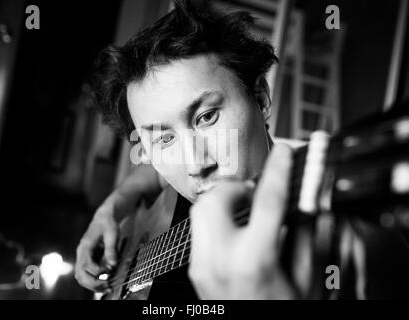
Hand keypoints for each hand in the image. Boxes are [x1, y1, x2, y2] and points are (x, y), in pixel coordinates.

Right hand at [75, 204, 118, 292]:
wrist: (103, 218)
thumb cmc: (108, 225)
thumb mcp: (112, 235)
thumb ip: (111, 250)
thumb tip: (112, 265)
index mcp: (86, 245)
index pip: (86, 263)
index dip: (96, 271)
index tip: (108, 272)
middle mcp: (81, 252)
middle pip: (80, 273)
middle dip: (92, 283)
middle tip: (107, 286)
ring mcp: (81, 256)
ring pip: (80, 276)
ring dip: (91, 285)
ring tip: (106, 288)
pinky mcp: (85, 259)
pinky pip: (84, 274)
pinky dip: (91, 281)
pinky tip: (102, 284)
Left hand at [188, 144, 299, 298]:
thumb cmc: (282, 311)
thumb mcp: (305, 278)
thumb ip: (304, 237)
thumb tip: (302, 206)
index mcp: (253, 259)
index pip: (267, 199)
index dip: (278, 169)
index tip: (283, 152)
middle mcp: (220, 259)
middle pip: (215, 199)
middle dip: (236, 186)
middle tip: (255, 191)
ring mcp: (202, 266)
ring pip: (200, 211)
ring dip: (223, 201)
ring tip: (245, 208)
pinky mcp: (196, 271)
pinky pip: (200, 232)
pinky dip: (216, 221)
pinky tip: (235, 229)